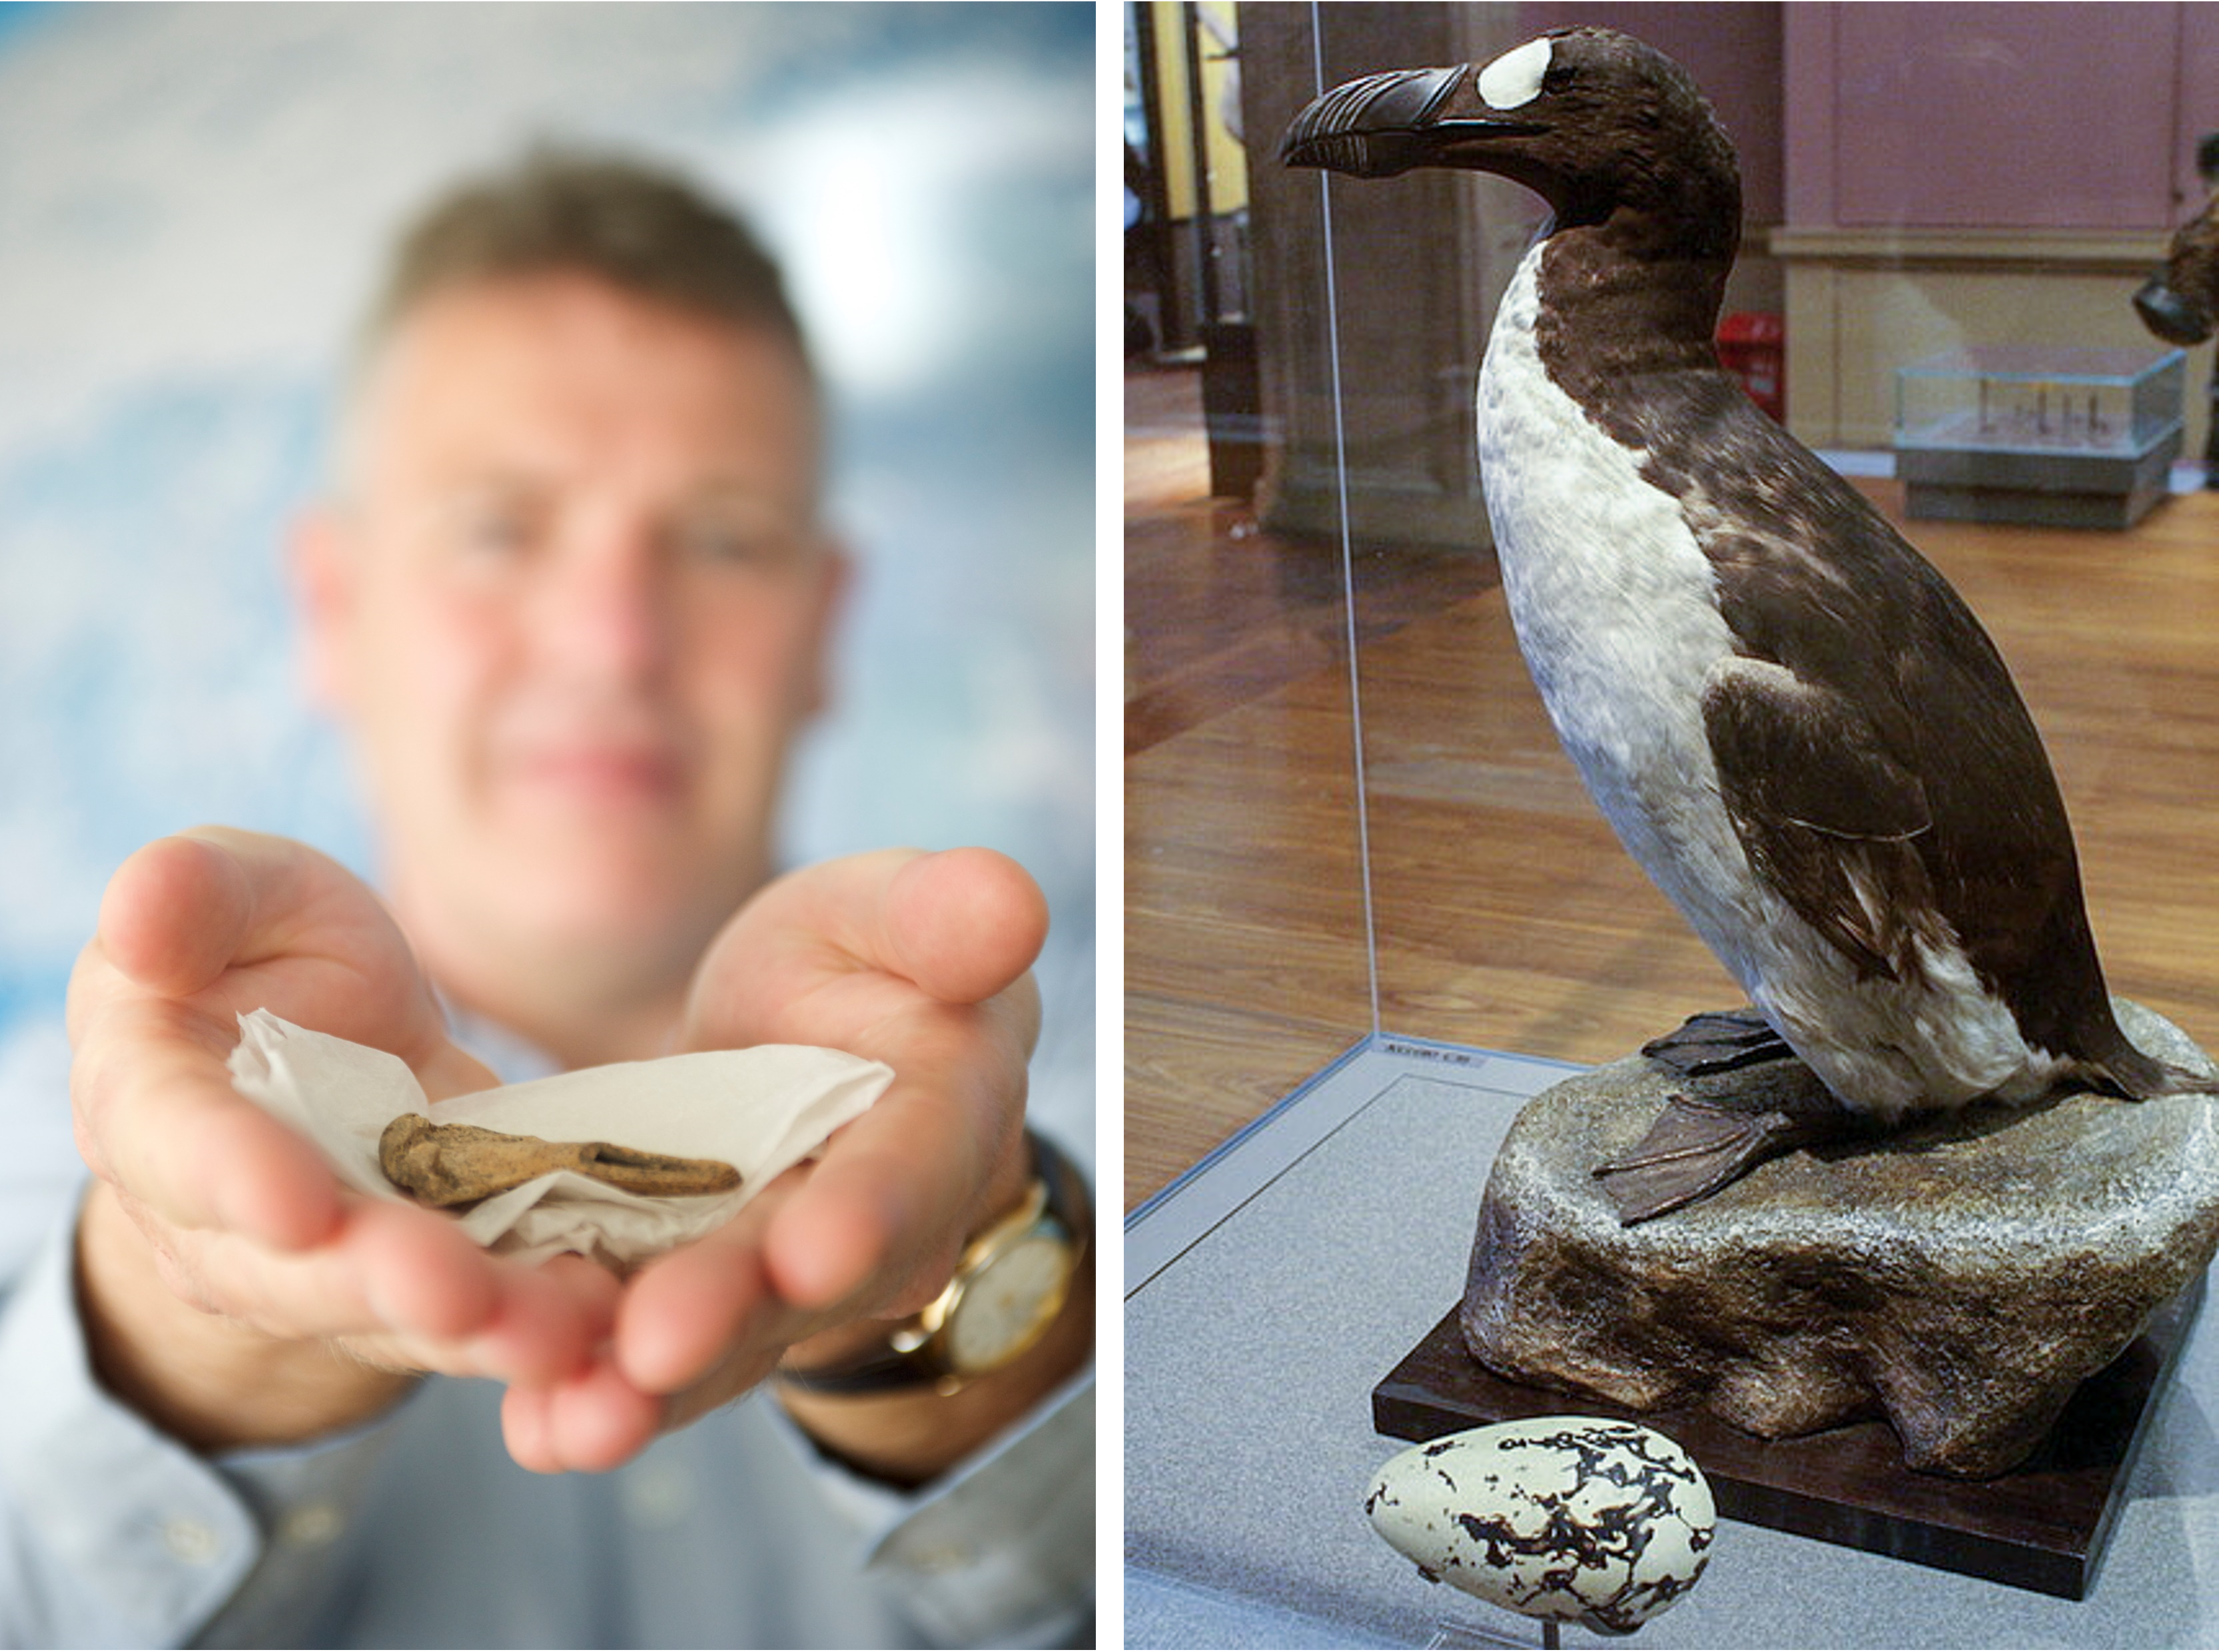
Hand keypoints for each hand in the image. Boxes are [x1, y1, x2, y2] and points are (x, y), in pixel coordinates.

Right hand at [68, 828, 615, 1451]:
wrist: (337, 1031)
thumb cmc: (262, 948)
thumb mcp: (240, 891)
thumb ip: (194, 894)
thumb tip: (140, 911)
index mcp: (152, 1103)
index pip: (179, 1148)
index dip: (231, 1178)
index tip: (296, 1205)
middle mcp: (220, 1218)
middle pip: (292, 1269)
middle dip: (378, 1284)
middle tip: (457, 1295)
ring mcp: (321, 1269)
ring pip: (389, 1315)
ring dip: (474, 1330)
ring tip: (555, 1333)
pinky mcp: (421, 1285)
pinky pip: (473, 1320)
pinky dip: (535, 1327)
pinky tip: (601, 1324)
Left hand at [496, 847, 1078, 1477]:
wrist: (799, 1034)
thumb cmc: (861, 962)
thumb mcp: (882, 910)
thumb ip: (936, 914)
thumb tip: (1009, 907)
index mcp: (941, 1115)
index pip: (914, 1166)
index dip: (872, 1210)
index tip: (816, 1251)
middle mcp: (878, 1227)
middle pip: (805, 1281)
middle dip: (732, 1316)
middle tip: (657, 1348)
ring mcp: (787, 1281)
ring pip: (726, 1341)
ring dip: (651, 1390)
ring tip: (576, 1421)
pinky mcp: (702, 1304)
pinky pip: (651, 1358)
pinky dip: (593, 1393)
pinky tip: (534, 1430)